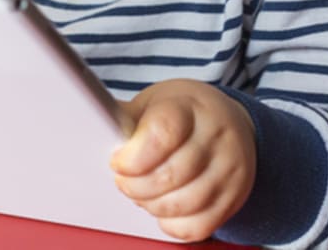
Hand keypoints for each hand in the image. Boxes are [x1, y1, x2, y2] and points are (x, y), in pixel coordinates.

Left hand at [109, 79, 257, 241]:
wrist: (231, 123)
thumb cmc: (184, 113)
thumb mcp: (156, 102)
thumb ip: (127, 119)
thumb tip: (93, 132)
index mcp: (191, 106)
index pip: (163, 133)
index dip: (133, 156)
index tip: (117, 162)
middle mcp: (217, 136)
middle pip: (171, 175)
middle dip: (136, 186)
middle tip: (125, 182)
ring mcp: (230, 168)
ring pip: (184, 204)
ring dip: (152, 206)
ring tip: (143, 194)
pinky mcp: (234, 197)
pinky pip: (199, 226)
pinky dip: (173, 225)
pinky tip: (164, 209)